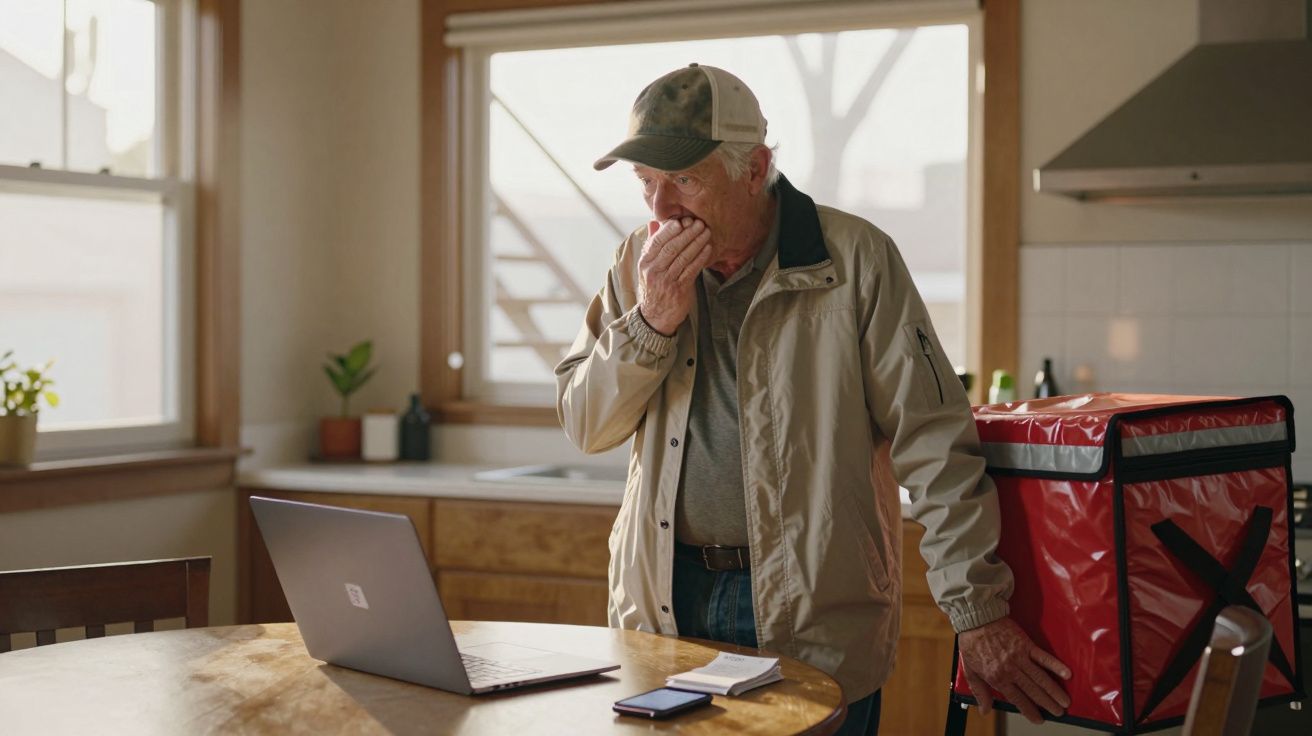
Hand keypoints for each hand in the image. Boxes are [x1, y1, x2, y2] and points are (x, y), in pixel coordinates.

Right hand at [637, 217, 712, 334]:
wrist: (655, 316)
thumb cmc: (653, 287)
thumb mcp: (647, 266)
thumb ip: (652, 244)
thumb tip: (654, 223)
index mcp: (645, 262)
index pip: (656, 242)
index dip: (670, 230)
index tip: (681, 221)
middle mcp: (654, 271)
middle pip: (672, 247)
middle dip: (687, 233)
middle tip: (699, 223)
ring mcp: (666, 281)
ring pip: (683, 257)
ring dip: (697, 242)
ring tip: (706, 232)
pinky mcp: (679, 289)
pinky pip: (692, 270)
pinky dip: (700, 257)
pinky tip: (708, 248)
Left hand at [958, 616, 1070, 723]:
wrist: (976, 619)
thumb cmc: (972, 644)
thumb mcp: (970, 670)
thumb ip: (979, 691)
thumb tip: (985, 710)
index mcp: (997, 678)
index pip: (1017, 699)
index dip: (1029, 711)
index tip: (1039, 719)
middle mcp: (1010, 670)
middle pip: (1032, 691)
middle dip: (1047, 703)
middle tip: (1058, 713)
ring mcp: (1020, 657)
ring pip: (1040, 678)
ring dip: (1054, 691)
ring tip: (1065, 702)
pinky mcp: (1026, 644)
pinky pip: (1043, 657)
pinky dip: (1055, 666)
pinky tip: (1066, 674)